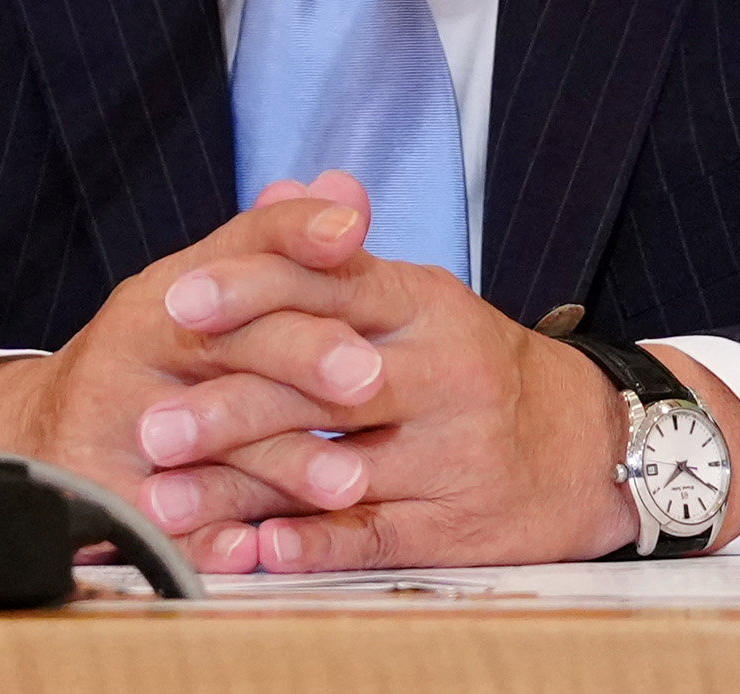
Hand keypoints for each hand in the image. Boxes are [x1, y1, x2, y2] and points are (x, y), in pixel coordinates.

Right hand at [0, 184, 391, 576]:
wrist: (40, 435)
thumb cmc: (158, 361)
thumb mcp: (207, 295)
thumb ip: (282, 250)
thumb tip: (347, 191)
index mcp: (172, 287)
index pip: (240, 245)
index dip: (294, 234)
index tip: (351, 234)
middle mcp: (136, 342)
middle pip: (228, 340)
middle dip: (305, 356)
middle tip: (371, 378)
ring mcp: (112, 420)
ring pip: (208, 439)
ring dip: (282, 462)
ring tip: (348, 482)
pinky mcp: (98, 494)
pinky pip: (165, 520)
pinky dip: (212, 538)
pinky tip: (259, 548)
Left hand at [139, 175, 739, 570]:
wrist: (589, 444)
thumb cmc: (474, 367)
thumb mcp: (421, 300)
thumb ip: (339, 261)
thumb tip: (273, 193)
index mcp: (427, 304)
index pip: (334, 285)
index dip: (254, 291)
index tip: (179, 302)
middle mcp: (445, 371)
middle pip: (325, 383)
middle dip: (229, 404)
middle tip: (150, 422)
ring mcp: (455, 451)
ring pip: (337, 466)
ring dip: (244, 484)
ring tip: (166, 496)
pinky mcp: (459, 524)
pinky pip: (375, 534)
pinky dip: (311, 543)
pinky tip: (254, 546)